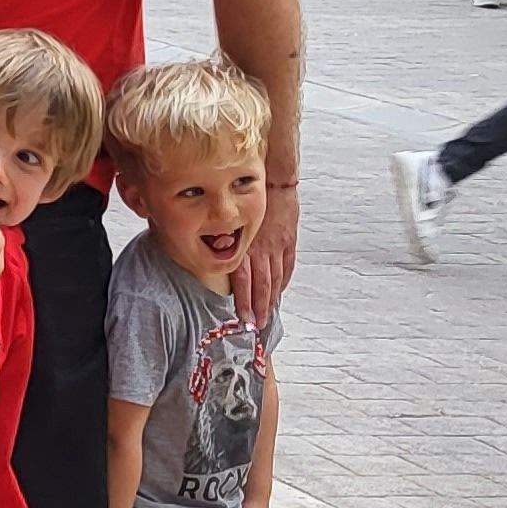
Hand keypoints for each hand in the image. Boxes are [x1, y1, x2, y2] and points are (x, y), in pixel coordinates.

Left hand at [235, 181, 296, 322]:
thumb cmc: (246, 198)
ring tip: (267, 315)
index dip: (244, 301)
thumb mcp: (231, 221)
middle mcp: (262, 249)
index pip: (244, 281)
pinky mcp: (289, 241)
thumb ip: (227, 241)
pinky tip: (278, 292)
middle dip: (259, 308)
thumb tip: (216, 257)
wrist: (274, 180)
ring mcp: (278, 246)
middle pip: (262, 285)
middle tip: (257, 327)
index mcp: (246, 245)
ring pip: (275, 279)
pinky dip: (283, 281)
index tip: (243, 319)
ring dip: (271, 300)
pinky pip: (287, 266)